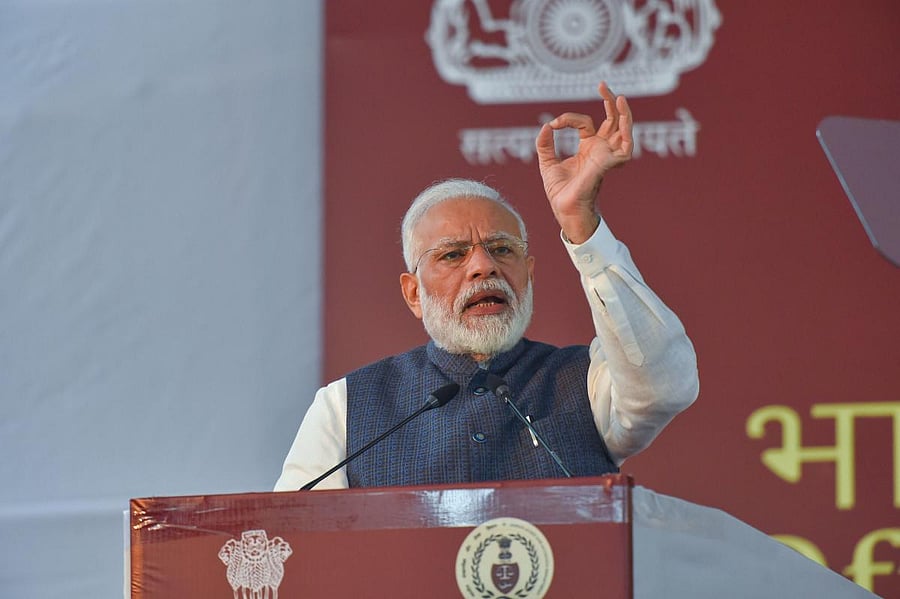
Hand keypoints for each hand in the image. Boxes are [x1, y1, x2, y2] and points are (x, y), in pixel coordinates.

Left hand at [535, 81, 633, 243]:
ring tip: (619, 97)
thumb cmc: (559, 191)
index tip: (554, 124)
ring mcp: (607, 156)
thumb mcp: (547, 162)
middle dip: (610, 102)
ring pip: (624, 130)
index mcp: (588, 148)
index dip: (570, 118)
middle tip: (603, 85)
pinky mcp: (609, 164)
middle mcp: (601, 150)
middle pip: (613, 121)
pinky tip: (623, 119)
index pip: (585, 123)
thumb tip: (546, 125)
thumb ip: (545, 144)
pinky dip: (627, 134)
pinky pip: (626, 148)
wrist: (564, 208)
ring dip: (624, 113)